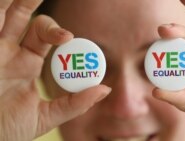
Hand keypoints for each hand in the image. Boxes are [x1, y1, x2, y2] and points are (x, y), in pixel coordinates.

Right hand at [0, 0, 110, 140]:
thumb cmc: (7, 129)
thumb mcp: (44, 117)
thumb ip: (75, 104)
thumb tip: (106, 89)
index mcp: (28, 64)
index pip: (48, 40)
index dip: (60, 35)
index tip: (69, 38)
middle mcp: (12, 51)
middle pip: (30, 22)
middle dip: (42, 14)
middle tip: (58, 21)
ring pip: (9, 13)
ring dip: (22, 2)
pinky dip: (2, 6)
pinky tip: (8, 0)